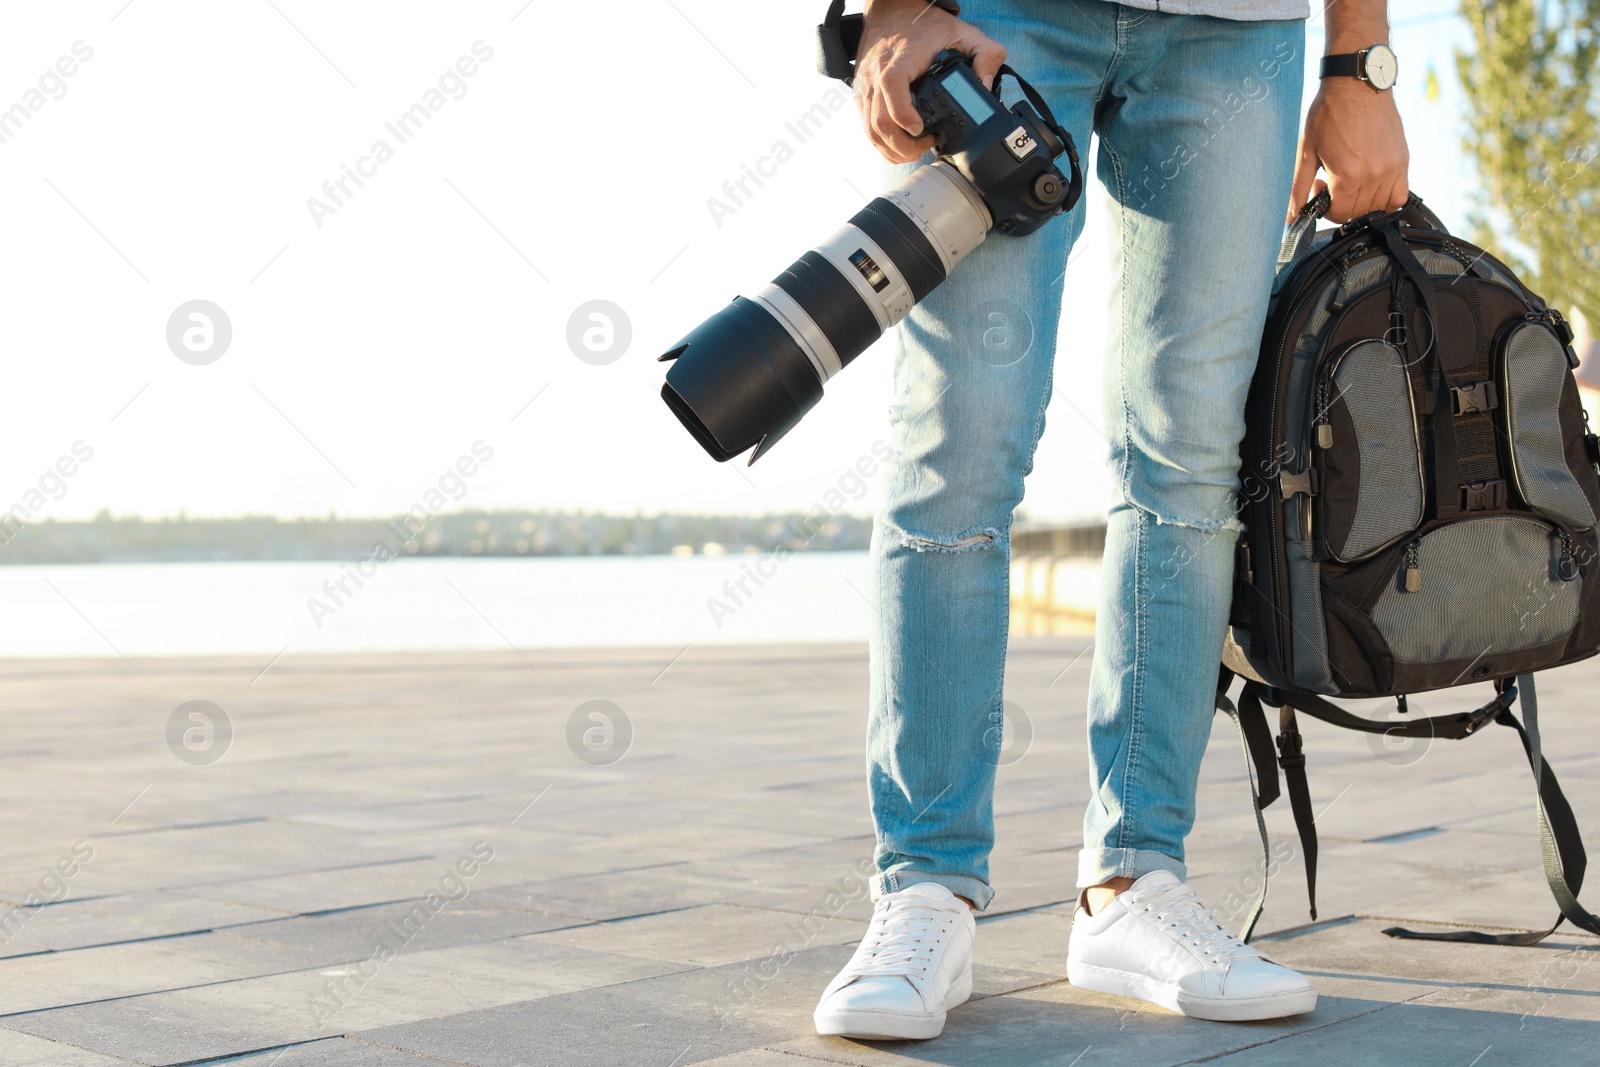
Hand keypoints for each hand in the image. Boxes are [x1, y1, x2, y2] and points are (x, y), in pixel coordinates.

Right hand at [855, 0, 1006, 162]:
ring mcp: (866, 86)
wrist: (893, 10)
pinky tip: (900, 144)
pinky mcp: (861, 93)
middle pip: (879, 121)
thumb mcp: (963, 32)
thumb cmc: (924, 24)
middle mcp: (876, 73)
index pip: (891, 86)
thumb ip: (985, 54)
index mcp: (901, 59)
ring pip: (870, 130)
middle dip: (902, 145)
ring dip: (891, 148)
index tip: (920, 129)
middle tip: (924, 147)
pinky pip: (866, 126)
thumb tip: (986, 85)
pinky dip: (882, 142)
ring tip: (914, 149)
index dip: (903, 114)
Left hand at [1286, 78, 1409, 223]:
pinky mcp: (1403, 160)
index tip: (1320, 187)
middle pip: (1358, 213)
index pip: (1339, 214)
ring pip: (1378, 208)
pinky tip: (1371, 185)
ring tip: (1351, 180)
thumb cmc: (1330, 112)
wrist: (1357, 83)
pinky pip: (1399, 196)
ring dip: (1361, 202)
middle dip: (1341, 204)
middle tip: (1333, 182)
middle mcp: (1374, 175)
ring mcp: (1392, 168)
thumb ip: (1298, 188)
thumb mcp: (1306, 151)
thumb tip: (1292, 217)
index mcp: (1349, 175)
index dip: (1325, 208)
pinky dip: (1386, 199)